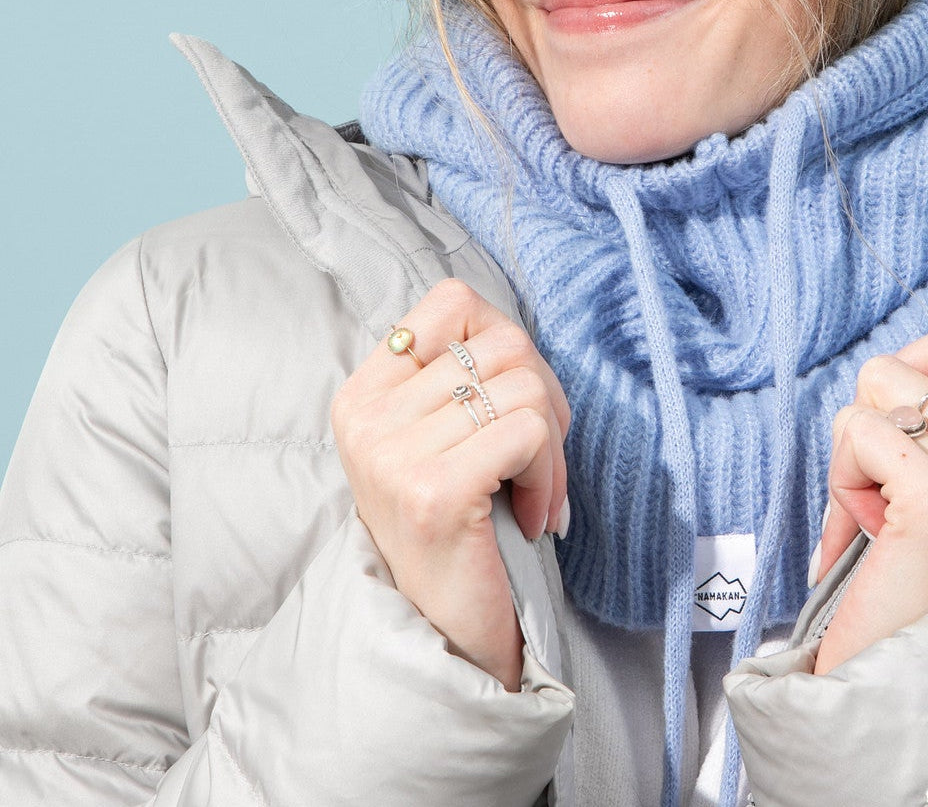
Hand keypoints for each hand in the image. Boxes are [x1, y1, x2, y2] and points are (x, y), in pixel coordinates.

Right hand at [330, 278, 571, 690]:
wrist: (446, 635)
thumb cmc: (461, 527)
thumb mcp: (444, 436)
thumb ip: (465, 375)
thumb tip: (517, 333)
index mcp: (365, 392)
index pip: (453, 301)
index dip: (507, 342)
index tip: (513, 404)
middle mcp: (367, 416)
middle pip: (504, 344)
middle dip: (547, 399)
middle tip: (540, 461)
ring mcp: (393, 454)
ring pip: (525, 386)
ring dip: (554, 449)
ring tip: (534, 495)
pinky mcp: (432, 492)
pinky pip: (530, 431)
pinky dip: (550, 474)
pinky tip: (531, 517)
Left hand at [811, 314, 927, 675]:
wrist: (903, 677)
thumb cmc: (905, 573)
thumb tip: (885, 368)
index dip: (914, 365)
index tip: (904, 430)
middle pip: (900, 366)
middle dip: (867, 427)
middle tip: (884, 498)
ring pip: (871, 397)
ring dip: (850, 458)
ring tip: (877, 520)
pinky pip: (861, 432)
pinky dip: (843, 478)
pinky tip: (867, 530)